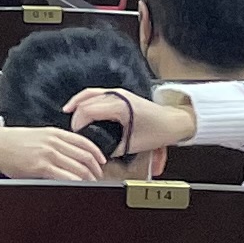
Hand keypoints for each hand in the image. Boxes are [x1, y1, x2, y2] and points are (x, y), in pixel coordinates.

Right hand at [0, 119, 112, 181]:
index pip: (84, 143)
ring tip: (89, 184)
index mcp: (54, 133)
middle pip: (85, 157)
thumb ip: (55, 142)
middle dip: (95, 169)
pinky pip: (66, 177)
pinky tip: (77, 186)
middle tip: (97, 176)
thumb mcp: (38, 135)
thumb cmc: (13, 142)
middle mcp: (53, 142)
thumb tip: (71, 154)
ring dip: (88, 178)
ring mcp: (47, 154)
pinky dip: (76, 182)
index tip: (101, 162)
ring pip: (79, 168)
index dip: (97, 154)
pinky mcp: (40, 167)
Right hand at [66, 85, 195, 155]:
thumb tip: (98, 149)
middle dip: (77, 117)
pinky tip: (80, 106)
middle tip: (75, 132)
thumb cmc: (158, 131)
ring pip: (89, 94)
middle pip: (86, 102)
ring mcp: (119, 93)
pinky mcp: (120, 94)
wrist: (174, 122)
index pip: (88, 111)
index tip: (77, 136)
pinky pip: (97, 93)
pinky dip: (86, 99)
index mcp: (119, 107)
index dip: (79, 124)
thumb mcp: (133, 144)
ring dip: (78, 104)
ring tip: (68, 113)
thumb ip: (112, 147)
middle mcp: (117, 96)